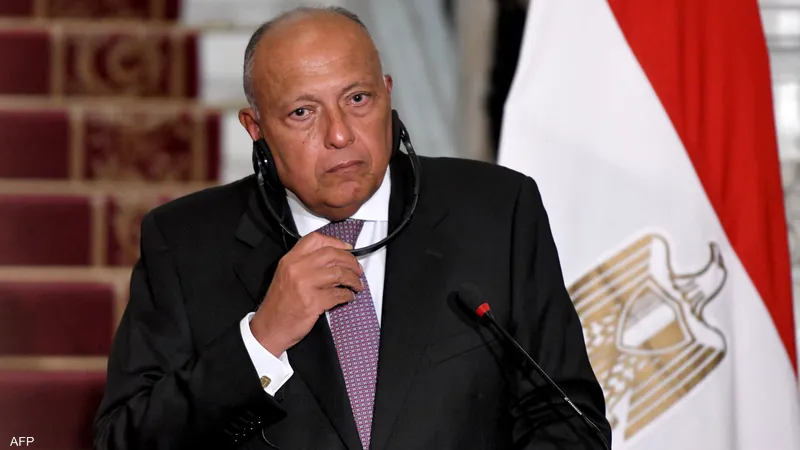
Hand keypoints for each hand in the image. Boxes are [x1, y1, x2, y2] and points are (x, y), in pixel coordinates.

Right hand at [250, 232, 363, 356]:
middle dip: (350, 261)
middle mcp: (297, 268)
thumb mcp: (286, 275)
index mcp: (290, 260)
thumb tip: (333, 258)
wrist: (270, 327)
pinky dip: (347, 295)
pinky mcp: (313, 302)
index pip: (316, 240)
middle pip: (332, 254)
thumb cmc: (279, 303)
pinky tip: (348, 297)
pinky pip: (338, 294)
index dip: (336, 242)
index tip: (347, 249)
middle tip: (358, 269)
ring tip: (357, 285)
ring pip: (339, 273)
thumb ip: (304, 264)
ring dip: (353, 279)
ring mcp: (305, 284)